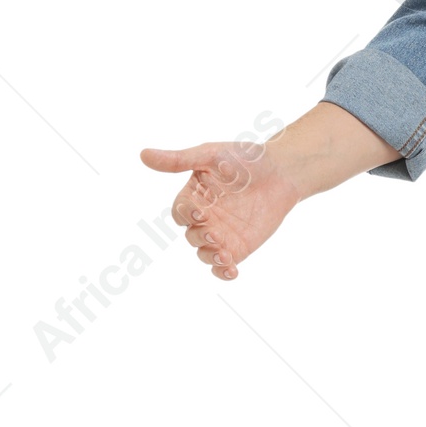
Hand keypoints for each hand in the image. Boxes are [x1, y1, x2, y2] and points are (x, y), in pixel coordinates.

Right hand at [139, 140, 302, 280]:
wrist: (282, 171)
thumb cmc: (245, 158)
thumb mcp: (211, 155)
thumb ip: (179, 160)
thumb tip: (143, 154)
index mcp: (193, 197)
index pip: (180, 212)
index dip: (187, 215)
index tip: (201, 212)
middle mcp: (203, 218)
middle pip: (191, 235)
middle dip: (199, 237)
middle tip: (214, 233)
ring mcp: (220, 234)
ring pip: (204, 253)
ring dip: (210, 257)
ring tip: (224, 256)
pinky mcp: (238, 247)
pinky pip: (224, 265)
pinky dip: (223, 272)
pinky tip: (231, 271)